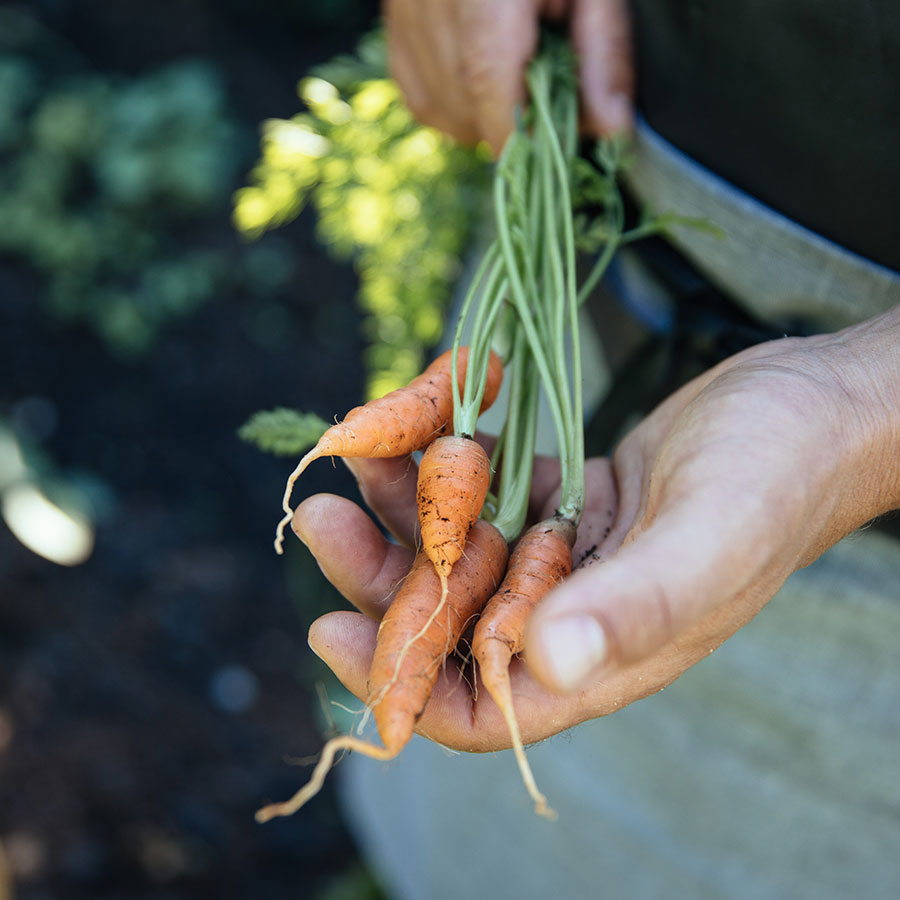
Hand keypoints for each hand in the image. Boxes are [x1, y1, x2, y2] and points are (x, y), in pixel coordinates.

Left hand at [296, 309, 899, 750]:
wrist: (809, 406)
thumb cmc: (775, 476)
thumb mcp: (710, 540)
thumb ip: (634, 606)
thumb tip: (544, 662)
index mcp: (601, 655)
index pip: (481, 706)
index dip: (399, 681)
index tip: (328, 626)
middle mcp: (572, 614)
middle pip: (450, 616)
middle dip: (379, 571)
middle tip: (320, 513)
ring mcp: (568, 556)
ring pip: (461, 547)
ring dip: (407, 505)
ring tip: (358, 450)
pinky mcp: (569, 501)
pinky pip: (492, 492)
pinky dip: (453, 462)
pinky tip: (424, 420)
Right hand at [385, 0, 632, 154]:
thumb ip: (602, 50)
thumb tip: (610, 129)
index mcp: (484, 2)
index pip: (495, 107)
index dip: (529, 144)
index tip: (560, 144)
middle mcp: (432, 10)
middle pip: (470, 116)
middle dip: (514, 120)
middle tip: (548, 75)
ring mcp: (405, 17)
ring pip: (441, 112)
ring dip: (483, 113)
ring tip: (516, 65)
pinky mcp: (395, 22)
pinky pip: (419, 94)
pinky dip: (451, 100)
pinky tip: (479, 72)